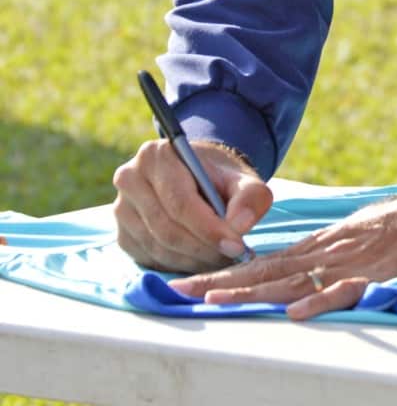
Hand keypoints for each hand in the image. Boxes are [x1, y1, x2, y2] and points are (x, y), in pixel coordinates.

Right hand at [112, 138, 272, 272]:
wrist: (198, 178)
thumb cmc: (220, 178)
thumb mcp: (244, 180)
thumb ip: (250, 196)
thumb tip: (240, 225)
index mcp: (156, 155)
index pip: (180, 202)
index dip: (209, 228)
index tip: (236, 245)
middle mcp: (130, 179)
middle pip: (167, 227)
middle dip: (204, 247)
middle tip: (233, 257)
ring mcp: (121, 209)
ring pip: (158, 246)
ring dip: (193, 260)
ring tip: (222, 259)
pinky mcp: (123, 235)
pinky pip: (150, 258)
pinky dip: (178, 265)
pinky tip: (202, 260)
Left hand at [167, 158, 396, 319]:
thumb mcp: (366, 238)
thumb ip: (337, 257)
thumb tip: (307, 280)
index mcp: (327, 245)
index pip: (267, 262)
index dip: (228, 274)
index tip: (190, 284)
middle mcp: (332, 251)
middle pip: (268, 270)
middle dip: (223, 282)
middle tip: (180, 292)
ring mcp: (355, 261)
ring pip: (296, 278)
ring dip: (253, 292)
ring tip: (215, 302)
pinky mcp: (383, 272)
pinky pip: (349, 288)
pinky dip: (321, 299)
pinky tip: (296, 312)